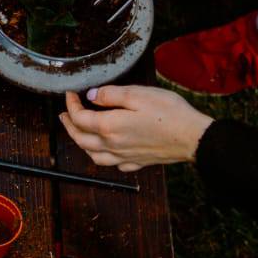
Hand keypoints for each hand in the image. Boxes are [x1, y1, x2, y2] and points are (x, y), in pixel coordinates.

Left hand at [61, 85, 212, 171]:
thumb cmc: (168, 113)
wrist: (193, 137)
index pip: (79, 118)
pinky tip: (106, 149)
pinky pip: (112, 164)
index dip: (71, 104)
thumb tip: (92, 96)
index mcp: (110, 127)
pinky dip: (103, 156)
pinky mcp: (138, 162)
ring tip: (79, 132)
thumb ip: (111, 95)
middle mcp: (113, 146)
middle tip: (64, 114)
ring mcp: (125, 157)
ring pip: (93, 155)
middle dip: (69, 125)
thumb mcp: (137, 94)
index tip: (71, 94)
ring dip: (81, 143)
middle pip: (81, 139)